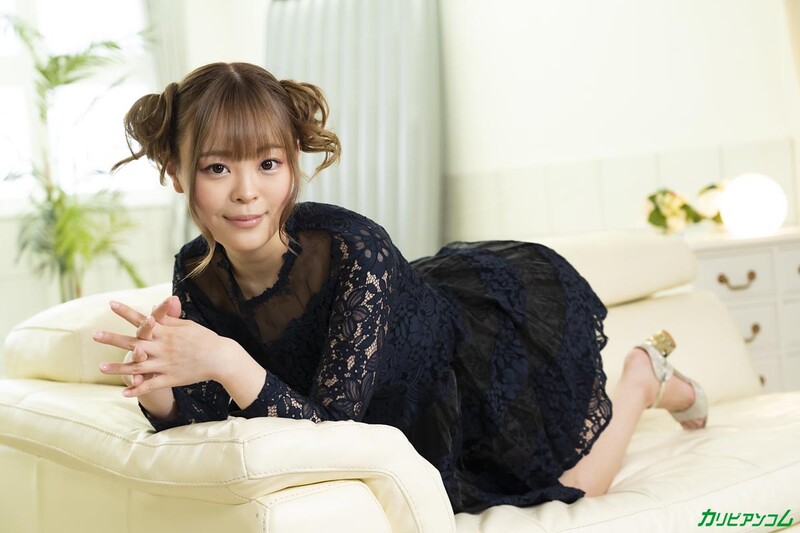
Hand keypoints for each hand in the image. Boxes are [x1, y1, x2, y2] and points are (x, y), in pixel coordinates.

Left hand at [94, 296, 232, 396]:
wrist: (220, 358)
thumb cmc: (204, 338)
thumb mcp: (186, 325)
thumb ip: (168, 319)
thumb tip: (154, 309)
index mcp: (166, 332)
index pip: (143, 320)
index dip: (126, 312)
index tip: (111, 303)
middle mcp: (163, 347)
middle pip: (134, 342)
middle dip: (113, 339)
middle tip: (95, 335)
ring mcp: (165, 364)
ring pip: (138, 367)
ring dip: (119, 367)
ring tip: (101, 367)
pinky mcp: (170, 378)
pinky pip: (151, 385)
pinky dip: (137, 390)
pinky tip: (124, 392)